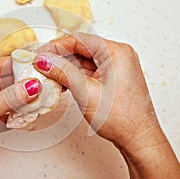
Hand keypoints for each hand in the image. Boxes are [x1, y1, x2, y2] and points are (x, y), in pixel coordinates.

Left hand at [0, 57, 40, 177]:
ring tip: (34, 93)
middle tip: (34, 78)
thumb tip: (29, 86)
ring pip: (0, 98)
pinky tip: (26, 110)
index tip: (26, 62)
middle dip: (15, 82)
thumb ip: (10, 97)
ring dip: (16, 98)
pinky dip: (13, 112)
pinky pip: (1, 113)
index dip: (8, 64)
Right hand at [34, 33, 179, 177]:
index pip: (80, 40)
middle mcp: (119, 55)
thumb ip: (63, 72)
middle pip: (82, 48)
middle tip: (42, 65)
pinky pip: (90, 70)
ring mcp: (117, 66)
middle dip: (60, 57)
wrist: (138, 139)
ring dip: (66, 67)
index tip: (41, 54)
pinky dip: (75, 75)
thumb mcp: (86, 92)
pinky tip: (63, 82)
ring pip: (84, 60)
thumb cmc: (122, 119)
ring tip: (49, 76)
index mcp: (116, 52)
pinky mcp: (113, 77)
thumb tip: (44, 60)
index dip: (56, 45)